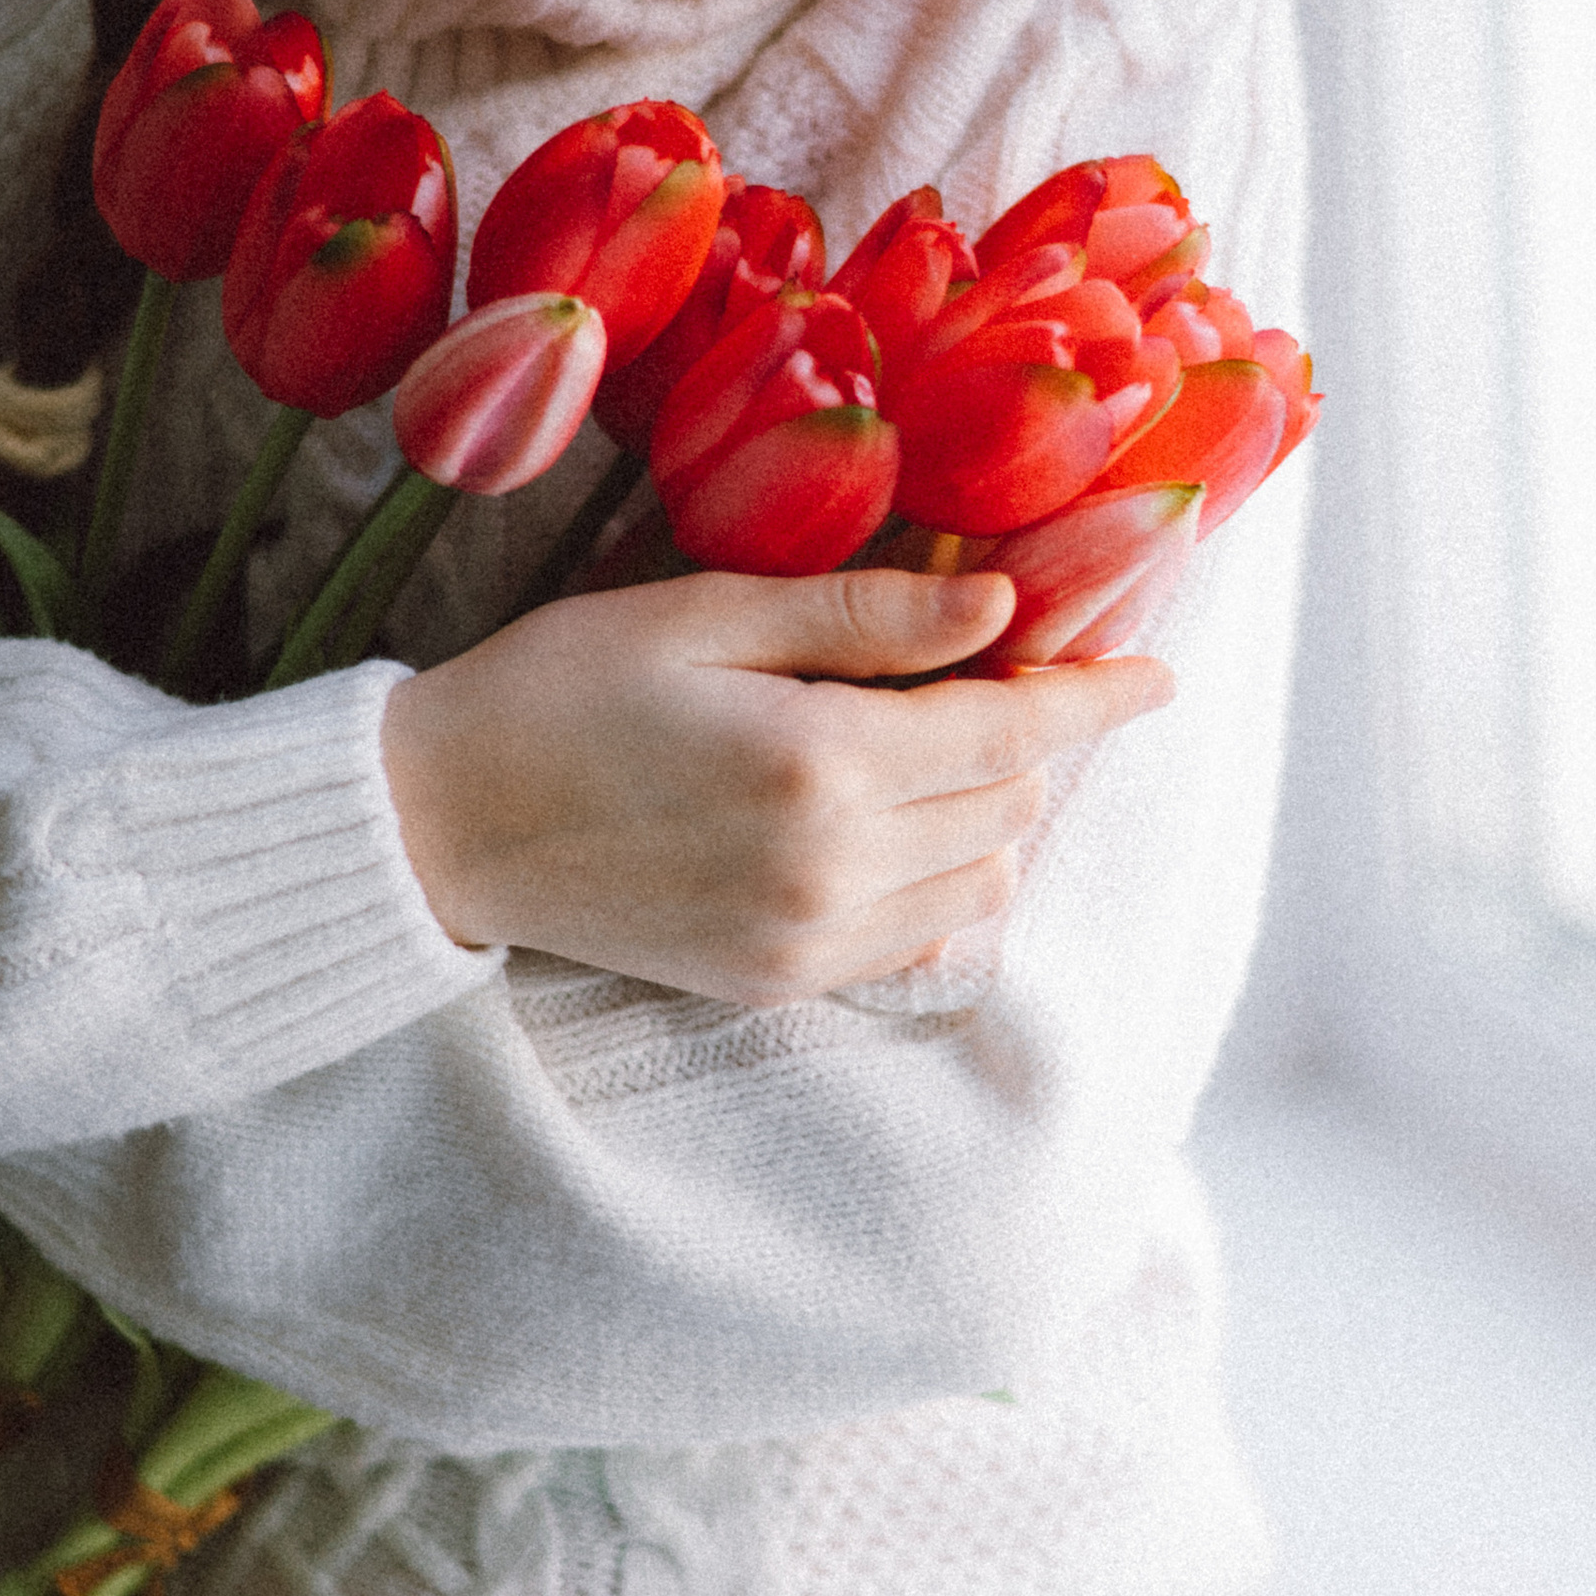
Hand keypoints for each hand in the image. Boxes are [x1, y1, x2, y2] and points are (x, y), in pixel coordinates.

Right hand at [379, 569, 1173, 1003]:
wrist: (438, 824)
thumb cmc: (559, 688)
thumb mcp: (704, 615)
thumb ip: (862, 618)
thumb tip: (1004, 611)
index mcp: (818, 765)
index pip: (1012, 734)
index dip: (1094, 697)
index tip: (1157, 672)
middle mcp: (829, 872)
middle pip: (1007, 807)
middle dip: (1027, 737)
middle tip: (997, 672)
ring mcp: (804, 943)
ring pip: (979, 884)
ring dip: (989, 814)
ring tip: (933, 744)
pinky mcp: (773, 984)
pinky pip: (915, 944)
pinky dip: (939, 882)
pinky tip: (892, 826)